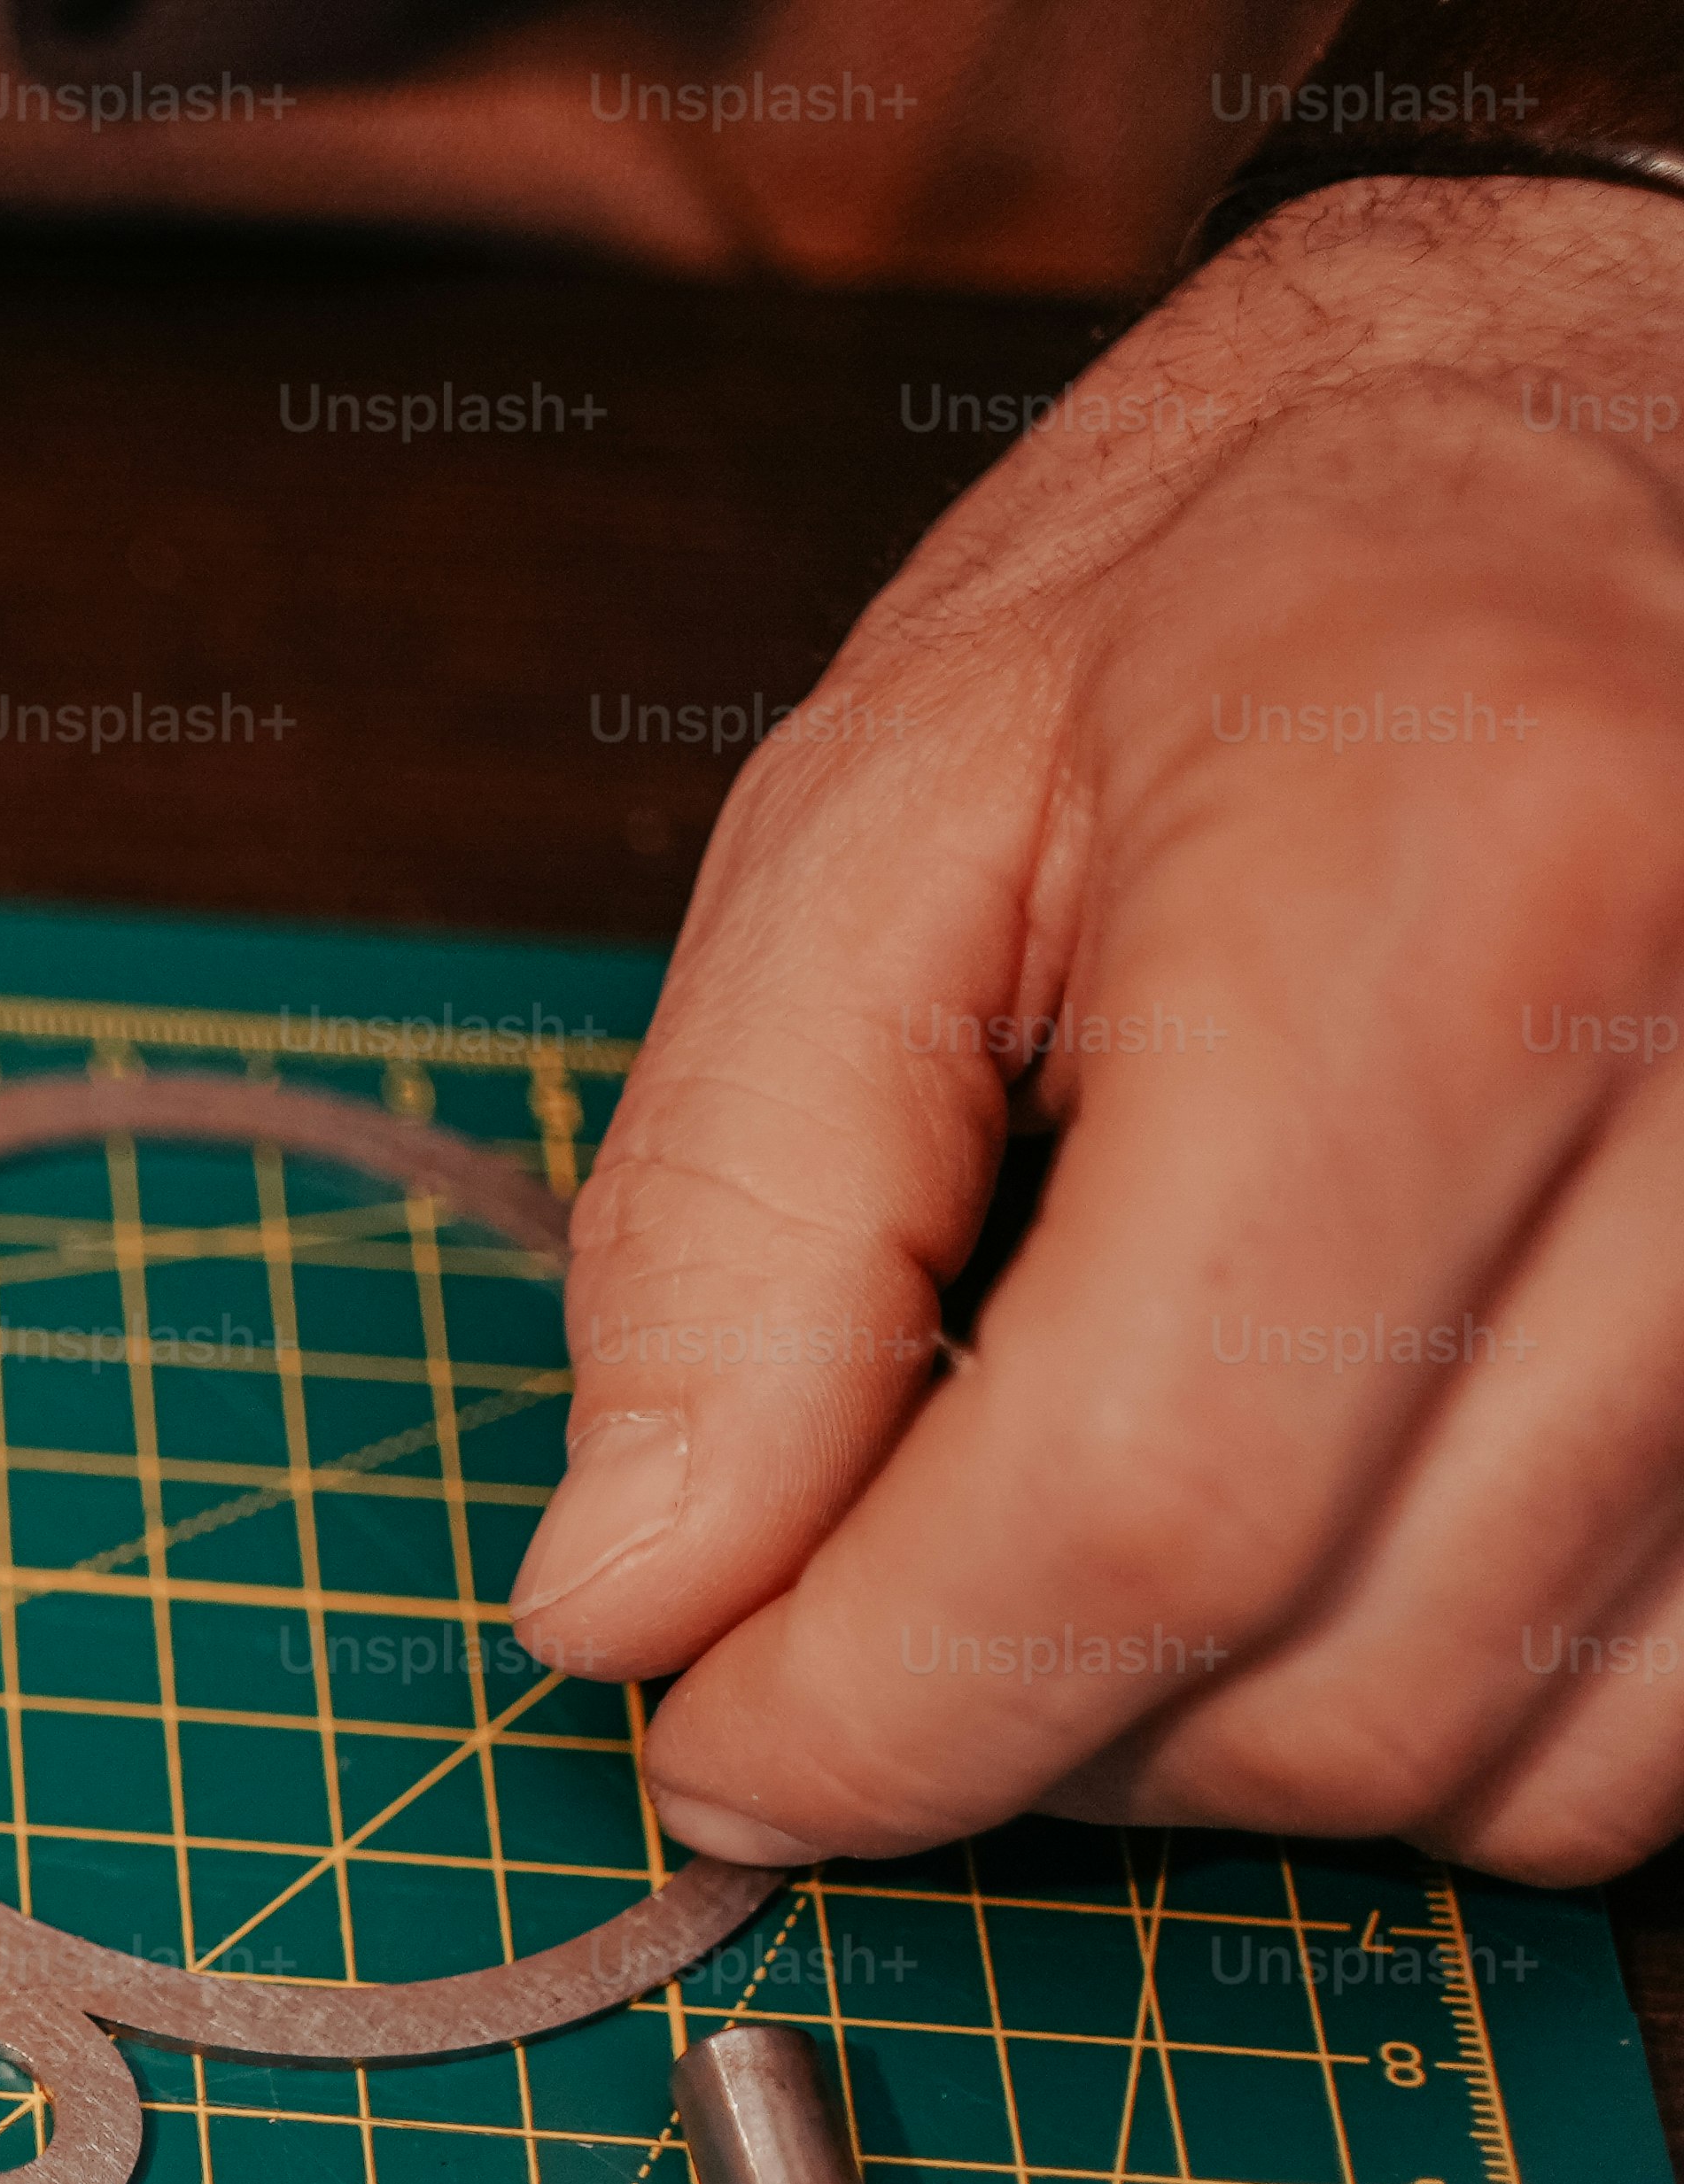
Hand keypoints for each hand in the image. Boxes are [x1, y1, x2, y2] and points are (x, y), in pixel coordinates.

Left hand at [522, 176, 1683, 1885]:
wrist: (1625, 405)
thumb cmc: (1260, 578)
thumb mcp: (891, 814)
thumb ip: (730, 1226)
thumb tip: (630, 1592)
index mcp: (1450, 901)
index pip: (1137, 1510)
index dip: (882, 1710)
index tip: (720, 1747)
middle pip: (1329, 1675)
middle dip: (1030, 1736)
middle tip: (875, 1616)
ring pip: (1510, 1754)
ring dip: (1236, 1744)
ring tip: (1102, 1528)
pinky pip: (1674, 1717)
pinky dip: (1459, 1719)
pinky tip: (1326, 1530)